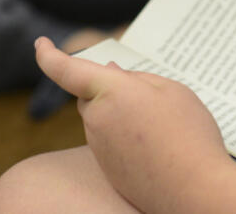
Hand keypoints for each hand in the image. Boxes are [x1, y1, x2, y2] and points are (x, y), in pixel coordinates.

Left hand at [34, 37, 235, 212]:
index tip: (40, 44)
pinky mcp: (108, 170)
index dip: (49, 54)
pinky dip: (127, 139)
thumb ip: (137, 77)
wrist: (195, 192)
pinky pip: (111, 143)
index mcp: (111, 91)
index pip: (66, 69)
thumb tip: (110, 75)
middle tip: (151, 99)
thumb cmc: (188, 135)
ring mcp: (100, 148)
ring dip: (123, 116)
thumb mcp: (172, 90)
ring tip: (163, 129)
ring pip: (103, 119)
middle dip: (112, 90)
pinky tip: (157, 149)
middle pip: (92, 95)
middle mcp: (97, 120)